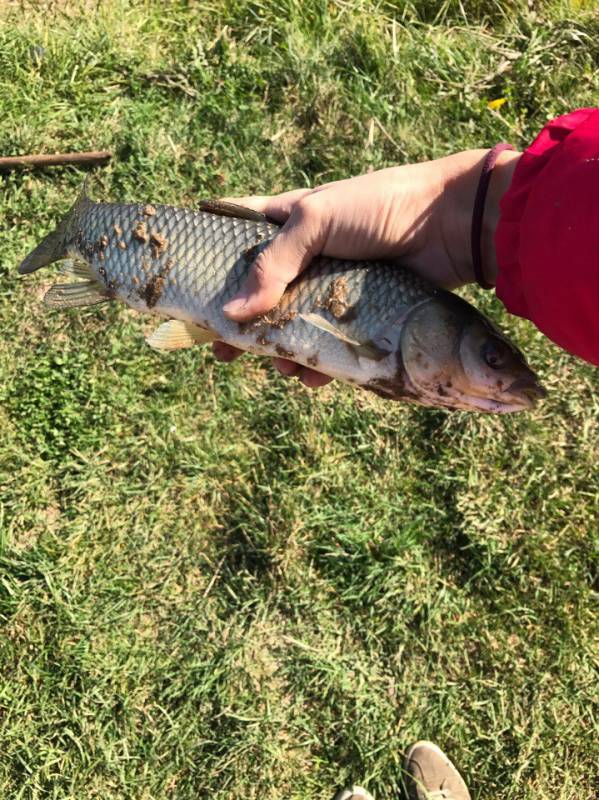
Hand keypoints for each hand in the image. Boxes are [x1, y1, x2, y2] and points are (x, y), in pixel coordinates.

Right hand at [213, 149, 520, 385]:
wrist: (449, 224)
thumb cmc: (378, 207)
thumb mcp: (315, 220)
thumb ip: (273, 264)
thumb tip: (232, 313)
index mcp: (289, 222)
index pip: (240, 242)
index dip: (215, 266)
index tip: (191, 293)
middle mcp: (307, 257)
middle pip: (263, 296)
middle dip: (243, 325)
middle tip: (223, 350)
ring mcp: (334, 288)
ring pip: (296, 326)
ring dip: (283, 350)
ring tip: (279, 366)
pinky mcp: (361, 314)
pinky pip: (333, 344)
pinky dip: (320, 363)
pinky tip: (312, 376)